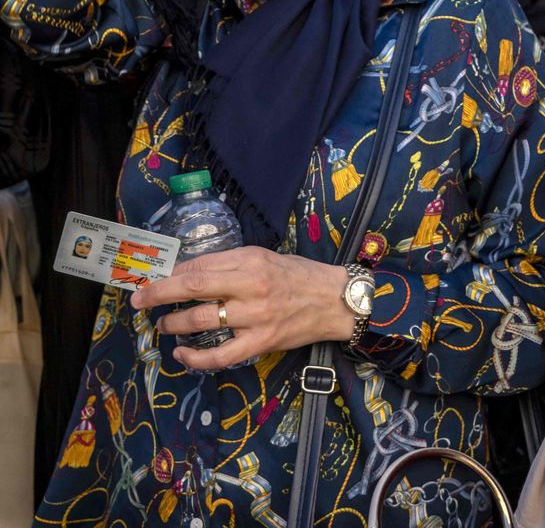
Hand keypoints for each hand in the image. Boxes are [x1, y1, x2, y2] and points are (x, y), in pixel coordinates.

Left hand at [130, 247, 354, 370]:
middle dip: (158, 294)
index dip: (170, 274)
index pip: (199, 266)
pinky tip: (182, 354)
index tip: (151, 279)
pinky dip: (195, 358)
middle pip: (193, 289)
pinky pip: (220, 355)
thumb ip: (229, 264)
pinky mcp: (261, 342)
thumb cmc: (299, 276)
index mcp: (251, 262)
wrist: (335, 301)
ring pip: (201, 322)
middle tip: (139, 300)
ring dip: (173, 324)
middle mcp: (251, 287)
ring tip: (163, 325)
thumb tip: (187, 273)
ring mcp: (255, 317)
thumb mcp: (265, 258)